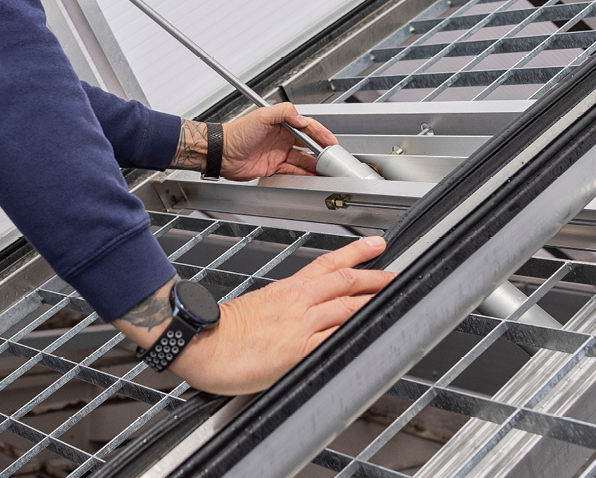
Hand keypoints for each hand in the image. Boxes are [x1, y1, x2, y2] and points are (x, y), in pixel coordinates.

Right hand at [114, 236, 393, 395]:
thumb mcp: (256, 308)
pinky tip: (372, 333)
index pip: (328, 265)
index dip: (354, 253)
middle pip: (344, 283)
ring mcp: (300, 326)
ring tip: (395, 299)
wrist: (198, 342)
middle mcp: (297, 304)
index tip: (374, 244)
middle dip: (374, 277)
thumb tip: (297, 317)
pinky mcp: (298, 350)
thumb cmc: (218, 331)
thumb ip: (281, 310)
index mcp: (286, 291)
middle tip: (397, 273)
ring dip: (374, 302)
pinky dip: (355, 333)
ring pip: (346, 307)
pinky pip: (335, 339)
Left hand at [174, 104, 336, 179]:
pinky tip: (312, 176)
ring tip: (326, 169)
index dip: (321, 134)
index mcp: (281, 124)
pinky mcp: (273, 167)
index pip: (307, 128)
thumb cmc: (237, 132)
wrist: (222, 152)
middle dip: (321, 151)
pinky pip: (293, 171)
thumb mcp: (261, 116)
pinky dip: (303, 174)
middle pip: (308, 145)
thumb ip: (283, 112)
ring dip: (314, 165)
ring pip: (302, 160)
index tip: (331, 141)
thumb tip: (301, 118)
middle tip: (332, 158)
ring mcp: (278, 153)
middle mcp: (282, 138)